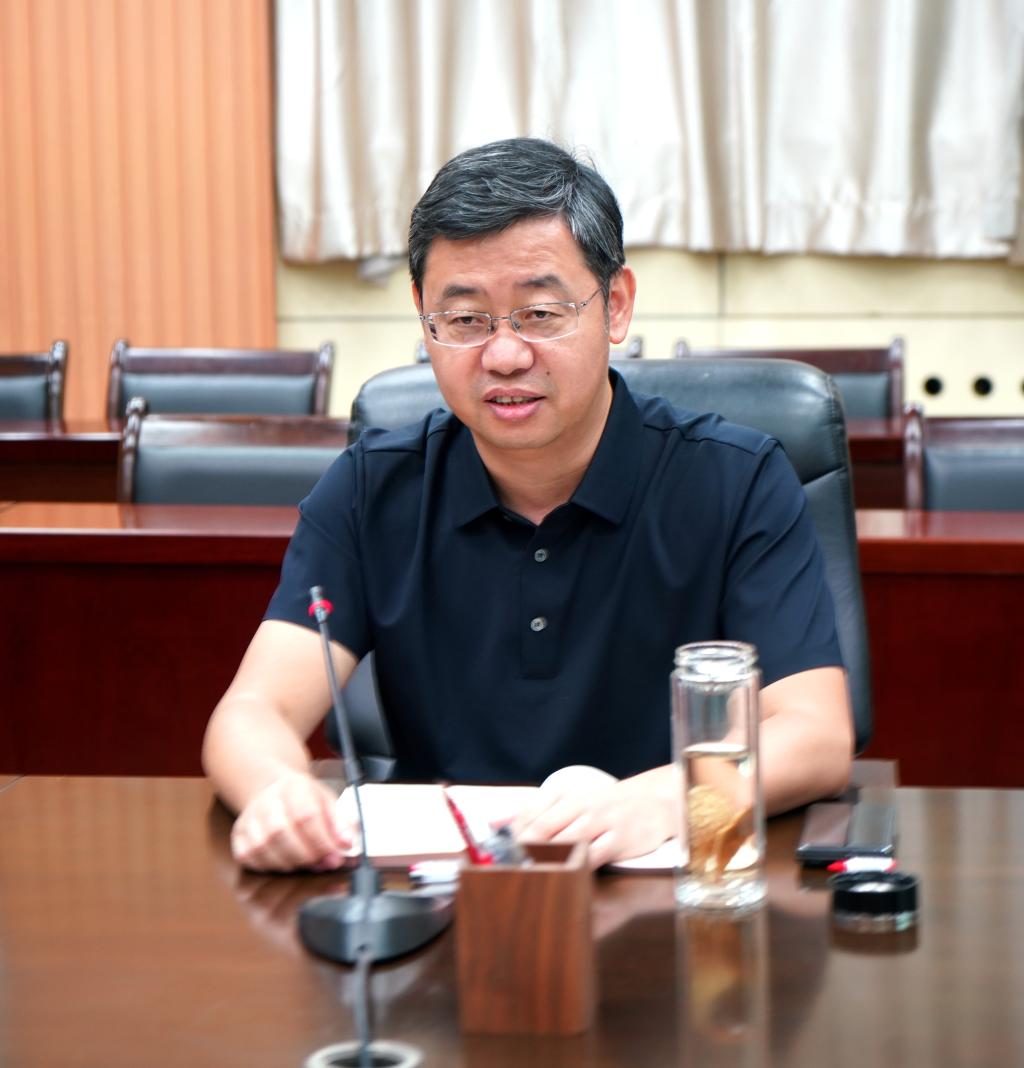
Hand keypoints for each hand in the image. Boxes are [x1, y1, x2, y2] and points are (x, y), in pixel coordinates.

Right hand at [229, 771, 353, 871]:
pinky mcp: (238, 837)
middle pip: (282, 833)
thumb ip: (341, 822)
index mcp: (293, 787)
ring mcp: (249, 820)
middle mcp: (266, 801)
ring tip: (309, 862)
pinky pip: (251, 859)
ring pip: (265, 848)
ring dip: (292, 863)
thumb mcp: (328, 802)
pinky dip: (272, 866)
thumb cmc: (304, 799)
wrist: (274, 792)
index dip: (323, 840)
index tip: (338, 854)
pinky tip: (287, 861)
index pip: (305, 815)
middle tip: (325, 863)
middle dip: (308, 855)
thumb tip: (348, 843)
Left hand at [512, 765, 675, 869]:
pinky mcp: (619, 839)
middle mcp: (581, 806)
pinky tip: (565, 878)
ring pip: (567, 842)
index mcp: (565, 796)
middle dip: (524, 851)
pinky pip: (594, 856)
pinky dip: (577, 869)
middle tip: (509, 871)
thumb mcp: (572, 802)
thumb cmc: (606, 806)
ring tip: (531, 877)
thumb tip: (496, 824)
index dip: (510, 837)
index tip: (496, 855)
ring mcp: (601, 821)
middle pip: (544, 829)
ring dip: (547, 860)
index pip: (529, 815)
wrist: (652, 802)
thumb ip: (535, 813)